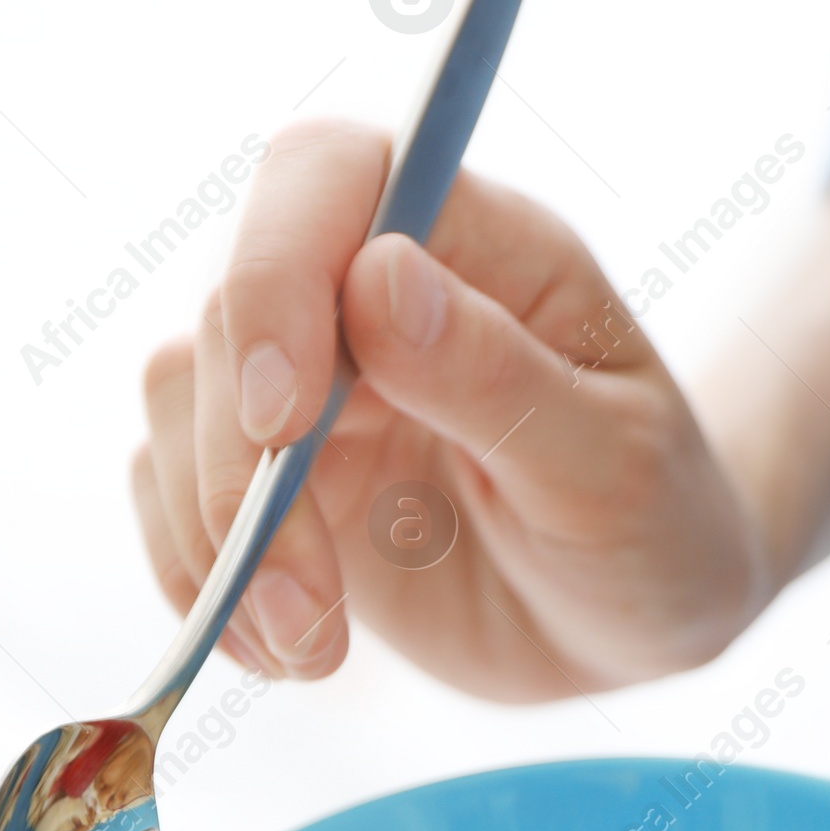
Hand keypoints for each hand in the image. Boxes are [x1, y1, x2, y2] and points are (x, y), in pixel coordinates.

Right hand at [131, 122, 764, 693]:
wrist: (639, 621)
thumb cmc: (658, 525)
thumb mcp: (613, 467)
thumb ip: (500, 378)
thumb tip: (378, 279)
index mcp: (478, 245)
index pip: (327, 177)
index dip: (276, 273)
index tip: (286, 419)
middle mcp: (373, 293)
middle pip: (231, 308)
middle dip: (243, 465)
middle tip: (310, 605)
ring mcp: (312, 384)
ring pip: (181, 401)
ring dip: (215, 537)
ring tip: (310, 647)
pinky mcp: (270, 475)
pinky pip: (171, 493)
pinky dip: (200, 580)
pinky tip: (280, 654)